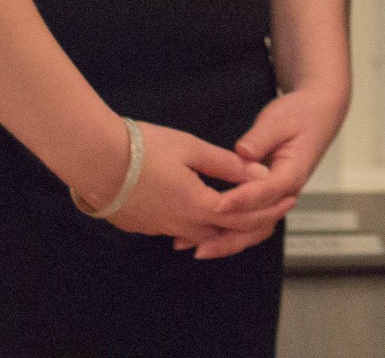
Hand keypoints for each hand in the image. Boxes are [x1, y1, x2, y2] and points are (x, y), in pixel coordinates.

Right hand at [79, 118, 268, 243]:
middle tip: (272, 214)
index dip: (269, 209)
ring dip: (224, 228)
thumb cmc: (143, 148)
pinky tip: (198, 214)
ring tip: (239, 215)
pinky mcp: (143, 226)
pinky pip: (178, 231)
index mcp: (198, 204)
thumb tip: (259, 174)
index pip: (243, 215)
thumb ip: (227, 165)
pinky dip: (197, 227)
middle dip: (253, 224)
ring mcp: (160, 228)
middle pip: (226, 232)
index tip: (289, 200)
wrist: (95, 161)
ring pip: (202, 236)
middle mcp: (181, 224)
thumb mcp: (191, 148)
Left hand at [172, 83, 350, 259]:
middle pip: (260, 223)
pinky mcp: (267, 196)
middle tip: (201, 247)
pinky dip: (231, 231)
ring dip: (229, 241)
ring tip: (199, 250)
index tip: (218, 206)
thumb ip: (261, 137)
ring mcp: (277, 197)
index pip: (266, 191)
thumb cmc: (300, 115)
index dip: (242, 200)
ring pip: (255, 228)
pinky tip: (207, 236)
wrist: (317, 115)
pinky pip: (251, 220)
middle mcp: (286, 192)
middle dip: (231, 237)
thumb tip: (243, 152)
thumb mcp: (279, 120)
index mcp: (292, 172)